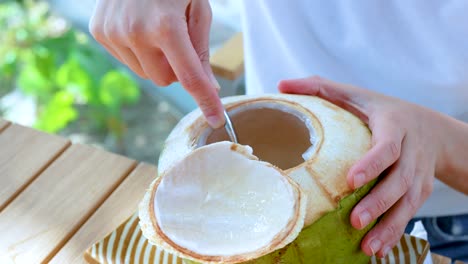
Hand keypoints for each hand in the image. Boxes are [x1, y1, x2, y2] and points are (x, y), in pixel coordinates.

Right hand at [89, 0, 223, 127]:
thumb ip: (201, 51)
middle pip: (165, 80)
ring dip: (157, 60)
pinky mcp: (99, 32)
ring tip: (157, 28)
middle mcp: (134, 33)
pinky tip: (139, 27)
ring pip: (145, 73)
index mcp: (165, 26)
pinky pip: (127, 61)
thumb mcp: (198, 10)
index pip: (189, 77)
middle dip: (177, 69)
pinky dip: (139, 51)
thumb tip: (210, 88)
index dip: (205, 101)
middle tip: (179, 42)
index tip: (217, 118)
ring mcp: (112, 33)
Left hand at [278, 76, 446, 257]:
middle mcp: (411, 152)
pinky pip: (409, 214)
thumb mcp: (358, 94)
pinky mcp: (420, 192)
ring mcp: (418, 175)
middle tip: (355, 220)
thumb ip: (321, 87)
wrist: (432, 130)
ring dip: (389, 226)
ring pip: (407, 203)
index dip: (372, 164)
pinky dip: (395, 233)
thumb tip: (282, 84)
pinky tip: (378, 249)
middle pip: (400, 181)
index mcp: (394, 125)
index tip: (351, 180)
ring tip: (368, 246)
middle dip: (379, 203)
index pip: (387, 146)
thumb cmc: (384, 111)